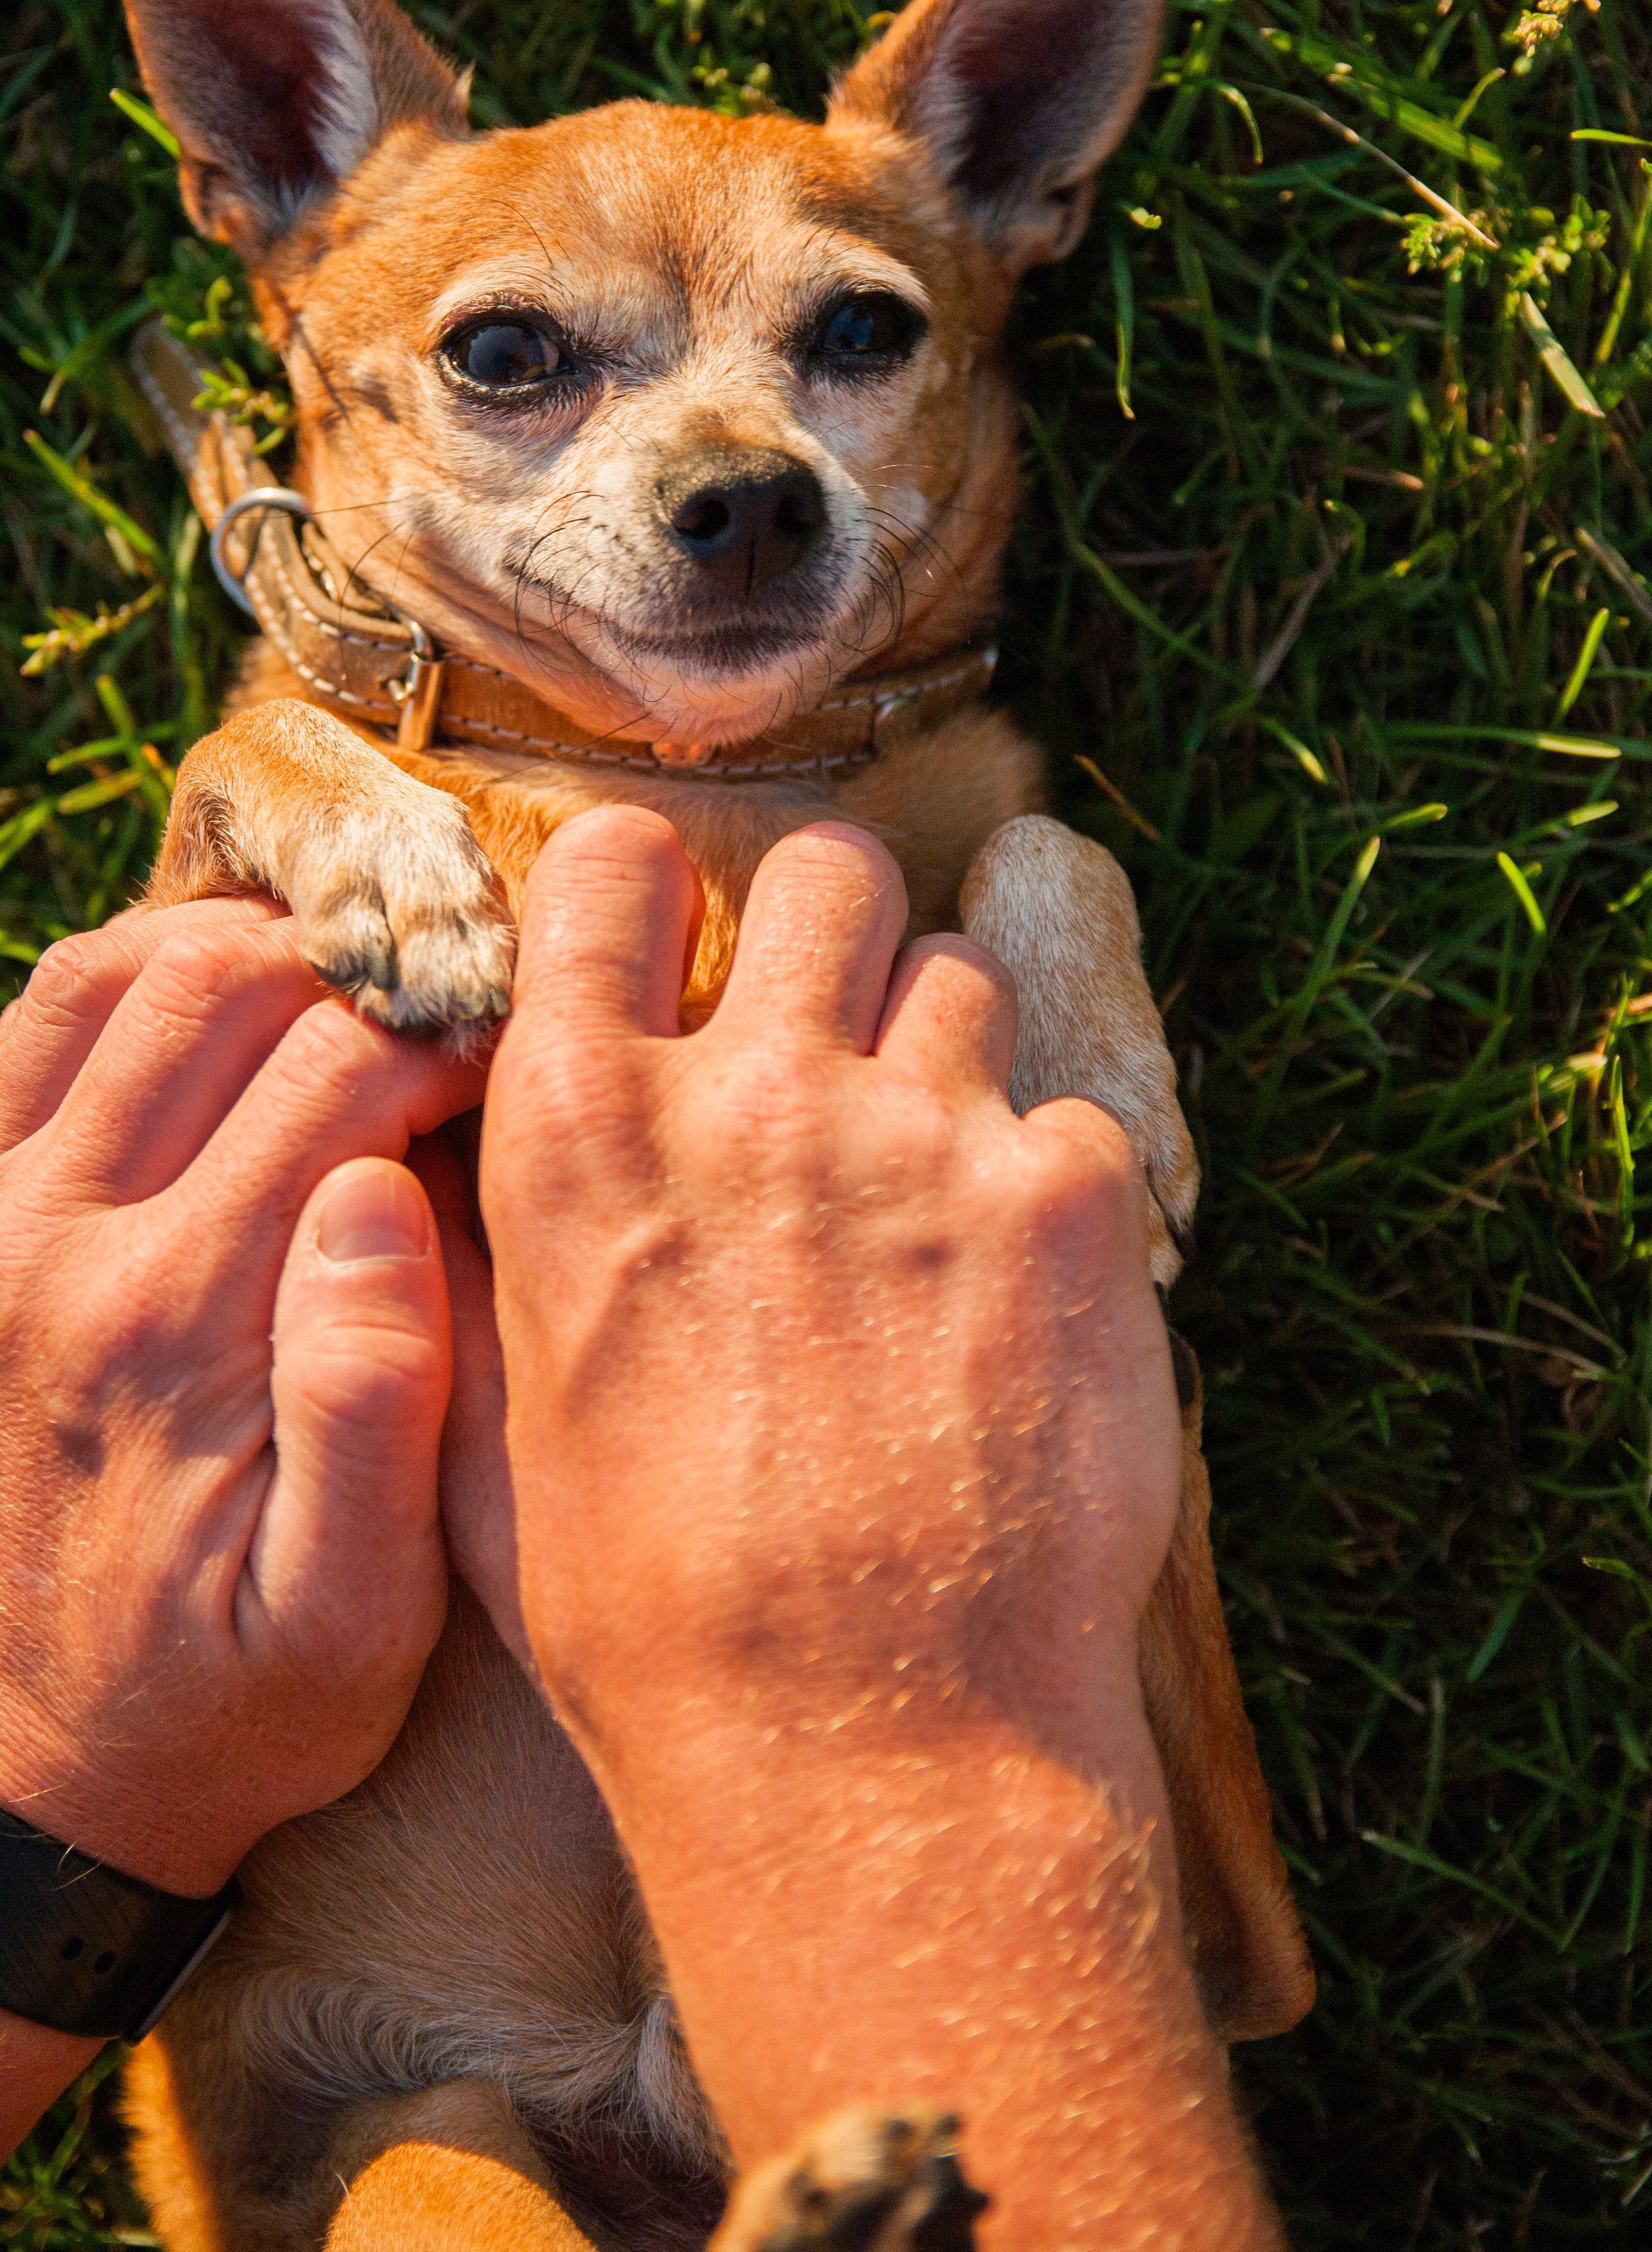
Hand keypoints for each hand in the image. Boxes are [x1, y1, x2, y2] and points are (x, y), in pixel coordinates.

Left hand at [0, 900, 481, 1902]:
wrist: (39, 1776)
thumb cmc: (230, 1702)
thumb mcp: (354, 1620)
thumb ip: (377, 1413)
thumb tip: (391, 1196)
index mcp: (180, 1323)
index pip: (344, 1071)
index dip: (459, 1030)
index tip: (526, 1059)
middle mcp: (59, 1241)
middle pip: (230, 987)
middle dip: (366, 968)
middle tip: (450, 1014)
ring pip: (119, 973)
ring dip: (252, 951)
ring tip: (349, 1003)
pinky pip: (31, 1020)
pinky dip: (135, 975)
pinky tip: (225, 1019)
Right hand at [479, 808, 1181, 1781]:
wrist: (865, 1750)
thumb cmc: (654, 1620)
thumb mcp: (494, 1436)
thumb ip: (481, 1263)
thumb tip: (453, 1177)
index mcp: (583, 1134)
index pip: (609, 869)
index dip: (648, 890)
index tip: (676, 940)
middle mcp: (754, 1095)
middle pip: (829, 869)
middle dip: (838, 932)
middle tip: (841, 1034)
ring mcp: (921, 1132)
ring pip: (962, 974)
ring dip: (946, 1059)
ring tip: (932, 1195)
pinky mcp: (1066, 1198)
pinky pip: (1070, 1120)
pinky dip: (1049, 1192)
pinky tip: (1018, 1309)